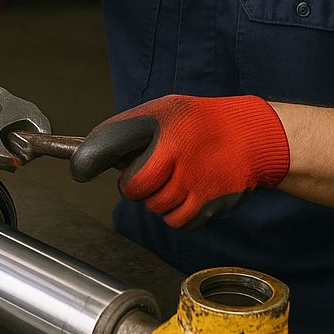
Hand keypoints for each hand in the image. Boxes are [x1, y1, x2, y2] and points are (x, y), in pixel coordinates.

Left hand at [70, 94, 290, 228]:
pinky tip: (191, 192)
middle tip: (152, 172)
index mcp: (159, 122)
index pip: (109, 143)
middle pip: (132, 188)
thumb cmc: (200, 124)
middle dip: (136, 185)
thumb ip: (128, 131)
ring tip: (179, 176)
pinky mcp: (208, 204)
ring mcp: (192, 181)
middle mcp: (175, 151)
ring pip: (155, 207)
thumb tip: (89, 158)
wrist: (253, 136)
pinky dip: (179, 213)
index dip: (87, 160)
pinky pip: (177, 222)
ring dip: (160, 199)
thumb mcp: (164, 111)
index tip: (79, 169)